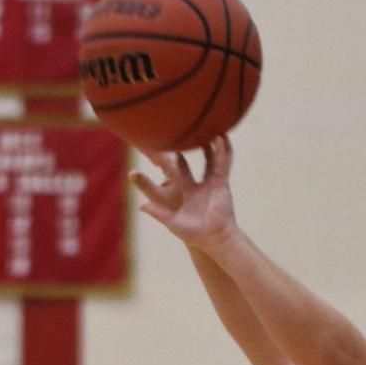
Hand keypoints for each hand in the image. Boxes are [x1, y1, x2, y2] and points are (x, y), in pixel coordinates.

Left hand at [129, 136, 237, 253]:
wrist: (214, 237)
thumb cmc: (194, 234)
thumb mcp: (172, 222)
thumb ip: (158, 213)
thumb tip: (141, 206)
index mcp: (188, 193)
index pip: (177, 172)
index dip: (170, 160)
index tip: (163, 147)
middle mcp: (200, 186)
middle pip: (192, 162)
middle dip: (188, 148)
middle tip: (181, 131)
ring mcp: (212, 184)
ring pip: (211, 160)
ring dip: (209, 145)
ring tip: (206, 127)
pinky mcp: (222, 184)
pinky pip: (224, 164)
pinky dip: (224, 151)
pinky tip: (222, 136)